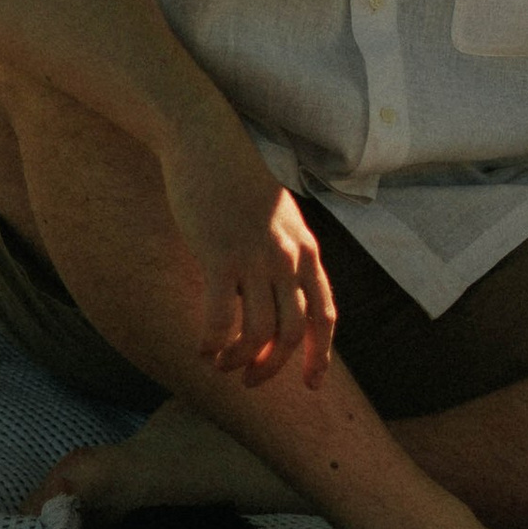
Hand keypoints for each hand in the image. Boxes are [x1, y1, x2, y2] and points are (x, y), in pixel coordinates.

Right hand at [167, 150, 336, 386]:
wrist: (207, 144)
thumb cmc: (238, 182)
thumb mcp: (280, 219)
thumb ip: (286, 255)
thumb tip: (281, 296)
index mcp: (306, 250)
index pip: (324, 313)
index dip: (319, 354)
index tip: (312, 384)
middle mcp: (287, 257)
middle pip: (293, 331)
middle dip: (273, 366)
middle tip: (250, 380)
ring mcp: (255, 258)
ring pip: (259, 333)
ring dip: (240, 360)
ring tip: (221, 365)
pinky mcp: (220, 257)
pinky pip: (220, 319)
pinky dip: (213, 344)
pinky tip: (202, 349)